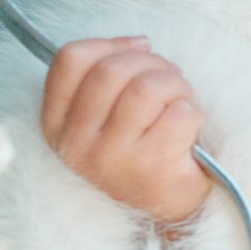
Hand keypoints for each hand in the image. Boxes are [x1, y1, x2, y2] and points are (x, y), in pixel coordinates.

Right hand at [39, 36, 212, 231]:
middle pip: (112, 69)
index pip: (70, 59)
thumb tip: (138, 42)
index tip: (136, 52)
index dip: (110, 45)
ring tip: (179, 104)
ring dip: (175, 86)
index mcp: (57, 124)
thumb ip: (108, 73)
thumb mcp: (107, 112)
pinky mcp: (149, 170)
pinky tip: (187, 133)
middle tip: (168, 84)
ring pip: (146, 87)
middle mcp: (76, 144)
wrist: (166, 207)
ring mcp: (110, 160)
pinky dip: (193, 113)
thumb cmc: (141, 146)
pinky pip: (179, 113)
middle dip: (152, 64)